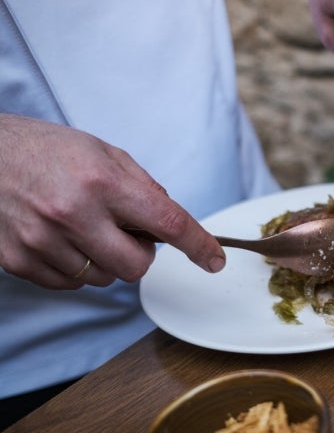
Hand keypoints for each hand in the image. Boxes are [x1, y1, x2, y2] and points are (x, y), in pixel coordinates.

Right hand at [0, 114, 225, 289]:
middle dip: (140, 253)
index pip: (168, 223)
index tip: (214, 260)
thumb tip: (170, 221)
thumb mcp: (103, 152)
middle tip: (124, 230)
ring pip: (103, 279)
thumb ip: (142, 186)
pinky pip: (70, 284)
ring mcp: (42, 240)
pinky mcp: (18, 260)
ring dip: (107, 260)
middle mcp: (73, 214)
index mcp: (102, 182)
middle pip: (136, 266)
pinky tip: (63, 239)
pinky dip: (77, 268)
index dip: (199, 245)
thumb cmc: (46, 149)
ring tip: (86, 228)